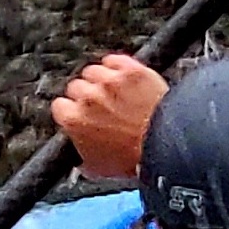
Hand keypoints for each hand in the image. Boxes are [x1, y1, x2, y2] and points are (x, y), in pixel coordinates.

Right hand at [53, 53, 166, 179]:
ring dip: (101, 79)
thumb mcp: (98, 168)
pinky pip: (114, 60)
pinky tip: (123, 76)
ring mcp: (109, 81)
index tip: (81, 114)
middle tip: (102, 107)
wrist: (168, 146)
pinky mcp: (130, 71)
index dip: (72, 111)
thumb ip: (81, 156)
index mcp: (74, 119)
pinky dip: (117, 66)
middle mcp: (87, 97)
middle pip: (77, 86)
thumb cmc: (135, 159)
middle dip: (87, 95)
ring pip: (94, 71)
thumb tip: (79, 157)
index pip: (60, 106)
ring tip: (115, 92)